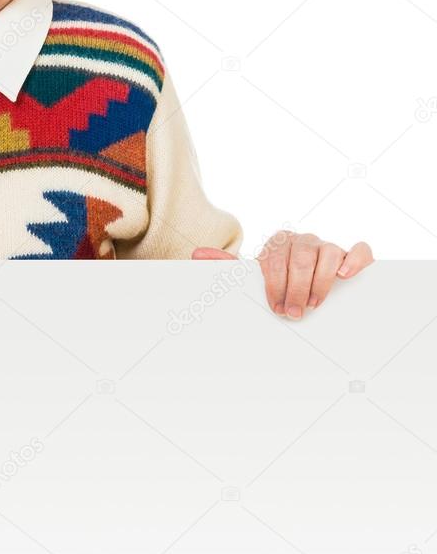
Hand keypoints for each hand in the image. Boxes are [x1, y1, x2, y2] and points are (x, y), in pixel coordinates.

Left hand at [191, 230, 373, 318]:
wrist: (306, 280)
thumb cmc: (277, 281)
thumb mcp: (253, 276)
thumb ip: (227, 267)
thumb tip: (196, 254)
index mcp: (277, 242)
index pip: (274, 257)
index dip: (274, 284)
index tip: (276, 307)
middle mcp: (302, 240)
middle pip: (299, 258)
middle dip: (295, 289)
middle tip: (295, 313)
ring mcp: (327, 245)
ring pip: (327, 254)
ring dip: (320, 281)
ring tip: (314, 303)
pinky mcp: (351, 254)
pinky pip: (357, 250)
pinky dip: (354, 260)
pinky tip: (346, 275)